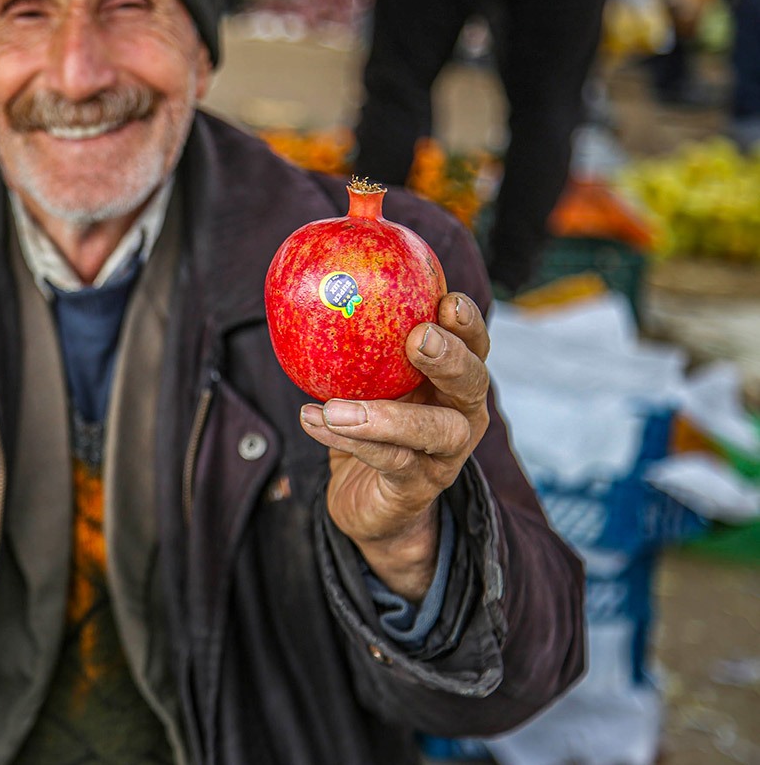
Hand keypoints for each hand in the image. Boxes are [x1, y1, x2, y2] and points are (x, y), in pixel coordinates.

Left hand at [299, 293, 490, 600]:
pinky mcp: (416, 487)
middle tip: (418, 339)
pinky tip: (312, 420)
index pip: (473, 345)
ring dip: (383, 416)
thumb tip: (318, 282)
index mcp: (453, 381)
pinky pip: (388, 461)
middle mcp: (461, 415)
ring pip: (434, 430)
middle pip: (472, 382)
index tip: (447, 300)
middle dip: (450, 358)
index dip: (467, 323)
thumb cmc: (369, 425)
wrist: (369, 503)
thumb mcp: (368, 381)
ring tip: (333, 408)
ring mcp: (444, 455)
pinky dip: (349, 441)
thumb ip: (359, 343)